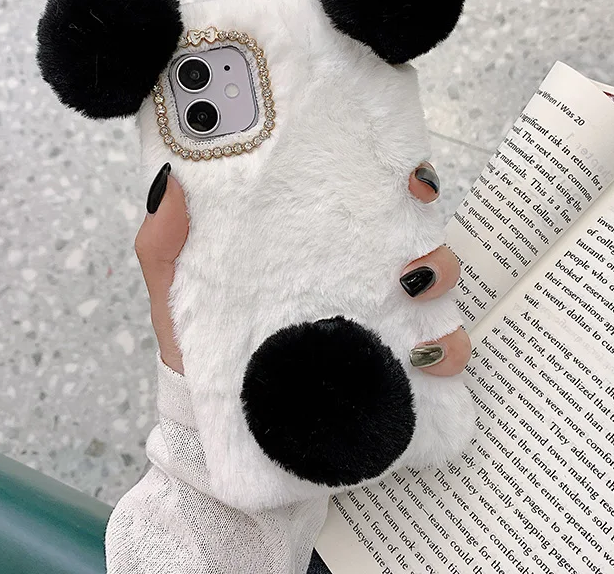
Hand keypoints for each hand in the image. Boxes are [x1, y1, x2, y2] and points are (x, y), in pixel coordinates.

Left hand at [135, 161, 470, 376]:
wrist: (209, 432)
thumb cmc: (193, 356)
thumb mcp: (174, 295)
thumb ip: (166, 245)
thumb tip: (171, 182)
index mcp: (307, 252)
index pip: (362, 205)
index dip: (395, 185)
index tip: (409, 183)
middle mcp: (348, 280)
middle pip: (411, 243)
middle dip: (428, 238)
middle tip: (410, 253)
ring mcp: (372, 324)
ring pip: (433, 291)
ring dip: (442, 283)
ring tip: (415, 291)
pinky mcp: (385, 372)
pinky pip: (434, 354)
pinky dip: (447, 349)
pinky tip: (427, 353)